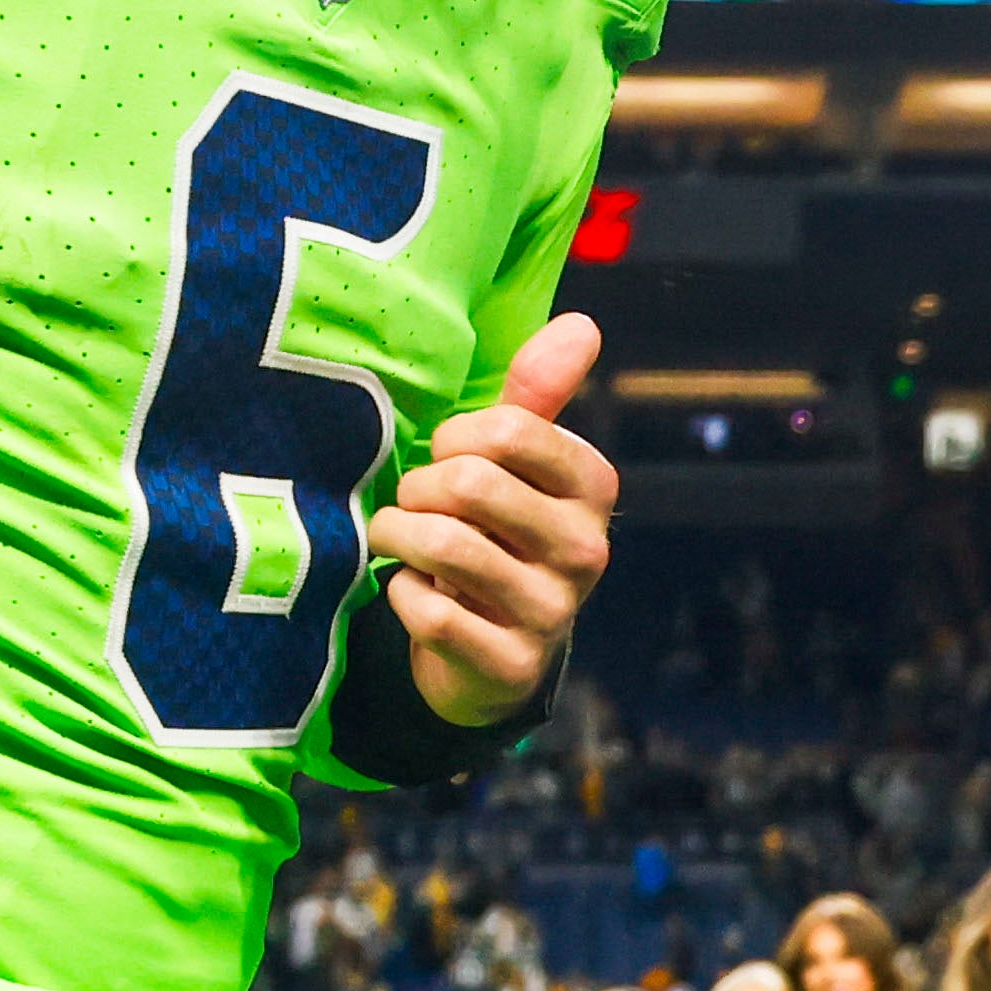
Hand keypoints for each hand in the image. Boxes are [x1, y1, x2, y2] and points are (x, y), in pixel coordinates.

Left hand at [372, 309, 618, 722]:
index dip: (453, 438)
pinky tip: (413, 592)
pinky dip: (401, 594)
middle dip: (418, 488)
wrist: (497, 654)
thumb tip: (583, 324)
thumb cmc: (499, 534)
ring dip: (398, 535)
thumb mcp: (521, 465)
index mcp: (593, 487)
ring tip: (398, 538)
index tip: (447, 458)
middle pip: (469, 483)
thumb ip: (539, 395)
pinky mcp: (511, 665)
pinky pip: (429, 613)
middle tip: (414, 504)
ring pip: (445, 546)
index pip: (507, 430)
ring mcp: (553, 612)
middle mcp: (586, 550)